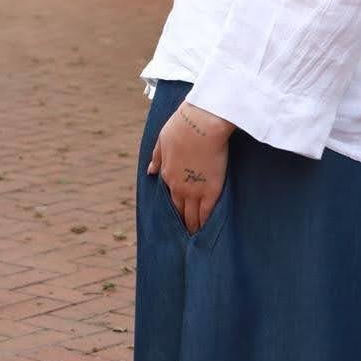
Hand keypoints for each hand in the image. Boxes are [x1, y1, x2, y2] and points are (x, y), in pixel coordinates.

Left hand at [147, 102, 233, 233]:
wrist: (202, 123)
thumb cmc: (182, 126)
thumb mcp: (162, 140)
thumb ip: (157, 158)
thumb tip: (149, 171)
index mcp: (166, 174)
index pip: (169, 197)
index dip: (174, 208)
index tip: (177, 215)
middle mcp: (178, 187)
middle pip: (179, 210)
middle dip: (182, 222)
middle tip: (186, 233)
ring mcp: (194, 191)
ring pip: (192, 215)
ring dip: (193, 226)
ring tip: (196, 236)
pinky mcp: (211, 191)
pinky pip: (206, 212)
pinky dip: (206, 223)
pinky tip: (207, 231)